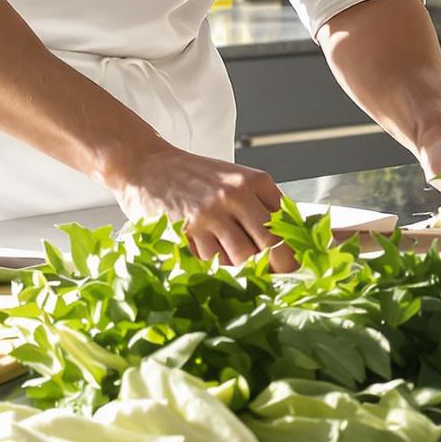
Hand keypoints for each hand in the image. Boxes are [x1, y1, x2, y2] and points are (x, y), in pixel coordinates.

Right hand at [110, 143, 289, 265]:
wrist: (146, 165)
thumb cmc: (193, 177)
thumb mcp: (235, 179)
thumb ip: (263, 205)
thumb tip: (291, 240)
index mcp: (254, 181)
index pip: (288, 226)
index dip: (295, 251)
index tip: (294, 265)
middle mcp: (235, 195)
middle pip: (272, 247)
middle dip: (275, 268)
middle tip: (270, 276)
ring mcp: (210, 214)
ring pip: (243, 260)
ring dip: (242, 269)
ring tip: (234, 264)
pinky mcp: (186, 231)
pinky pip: (213, 263)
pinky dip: (216, 267)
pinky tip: (210, 256)